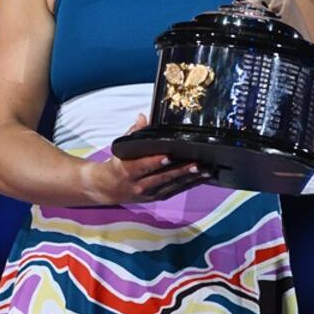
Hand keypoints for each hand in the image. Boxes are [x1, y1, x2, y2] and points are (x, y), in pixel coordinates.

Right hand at [85, 114, 211, 204]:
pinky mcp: (158, 197)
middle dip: (181, 170)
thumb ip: (133, 133)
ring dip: (190, 178)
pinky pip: (176, 190)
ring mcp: (150, 193)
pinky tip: (201, 177)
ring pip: (172, 185)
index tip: (170, 156)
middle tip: (197, 163)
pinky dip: (189, 183)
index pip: (143, 165)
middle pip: (162, 177)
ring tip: (205, 170)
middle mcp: (139, 184)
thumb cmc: (117, 164)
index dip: (156, 161)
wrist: (109, 188)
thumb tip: (143, 117)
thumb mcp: (120, 148)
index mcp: (127, 170)